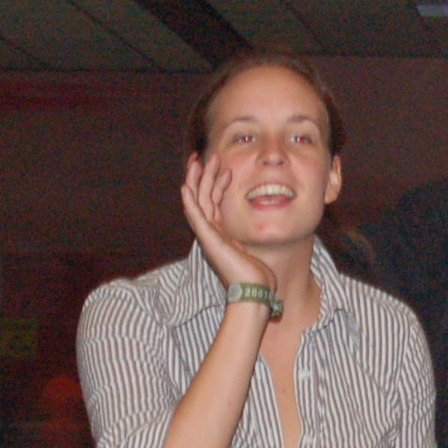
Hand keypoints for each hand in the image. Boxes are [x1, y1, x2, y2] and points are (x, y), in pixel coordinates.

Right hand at [182, 155, 274, 293]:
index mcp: (221, 233)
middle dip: (205, 175)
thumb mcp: (253, 250)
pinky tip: (186, 187)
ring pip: (199, 201)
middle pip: (204, 197)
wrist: (254, 291)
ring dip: (199, 180)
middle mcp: (212, 232)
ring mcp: (209, 236)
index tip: (222, 167)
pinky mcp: (209, 240)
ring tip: (201, 161)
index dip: (216, 183)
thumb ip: (249, 239)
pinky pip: (196, 217)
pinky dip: (190, 202)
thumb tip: (261, 232)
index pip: (214, 202)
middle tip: (206, 156)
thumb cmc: (256, 276)